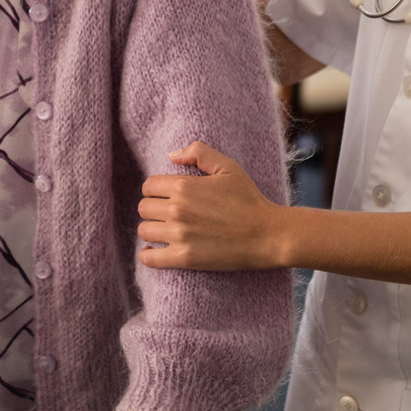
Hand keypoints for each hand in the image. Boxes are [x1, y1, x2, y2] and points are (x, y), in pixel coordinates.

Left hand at [137, 141, 284, 270]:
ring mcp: (180, 235)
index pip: (148, 186)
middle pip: (143, 208)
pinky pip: (149, 258)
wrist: (267, 235)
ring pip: (143, 231)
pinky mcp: (185, 258)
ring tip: (164, 231)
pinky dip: (146, 255)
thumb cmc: (249, 199)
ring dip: (151, 230)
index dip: (156, 191)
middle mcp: (178, 209)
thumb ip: (199, 152)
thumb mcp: (228, 167)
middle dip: (153, 210)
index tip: (166, 197)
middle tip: (167, 215)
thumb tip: (171, 156)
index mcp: (184, 185)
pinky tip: (153, 251)